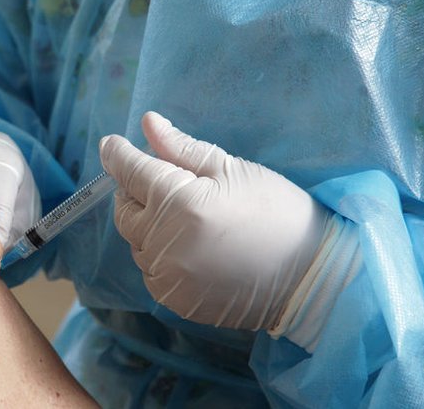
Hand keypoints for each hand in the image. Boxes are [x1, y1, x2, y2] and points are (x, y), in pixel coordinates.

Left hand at [100, 111, 333, 330]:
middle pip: (125, 210)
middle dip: (134, 191)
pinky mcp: (174, 300)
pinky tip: (191, 247)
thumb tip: (147, 123)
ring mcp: (166, 276)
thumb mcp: (232, 169)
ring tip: (185, 216)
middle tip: (160, 180)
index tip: (112, 144)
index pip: (130, 172)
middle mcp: (163, 244)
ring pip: (136, 241)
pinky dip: (160, 253)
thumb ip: (181, 148)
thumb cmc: (278, 212)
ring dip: (148, 224)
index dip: (118, 154)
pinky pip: (150, 269)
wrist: (311, 276)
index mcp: (178, 204)